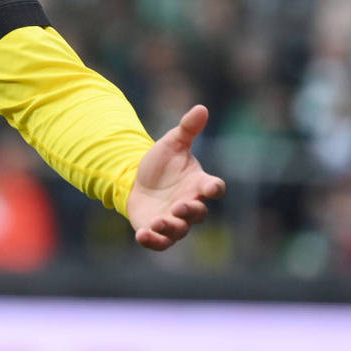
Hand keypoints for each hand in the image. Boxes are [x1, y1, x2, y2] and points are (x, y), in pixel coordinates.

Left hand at [126, 104, 225, 250]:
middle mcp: (190, 204)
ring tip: (159, 222)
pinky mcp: (156, 231)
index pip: (214, 188)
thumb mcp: (172, 143)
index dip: (214, 188)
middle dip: (191, 211)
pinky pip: (159, 242)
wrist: (136, 180)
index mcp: (198, 184)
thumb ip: (187, 129)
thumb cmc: (161, 164)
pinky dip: (153, 241)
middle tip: (180, 206)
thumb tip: (201, 107)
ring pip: (179, 230)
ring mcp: (174, 220)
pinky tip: (142, 236)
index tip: (212, 187)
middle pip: (198, 213)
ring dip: (171, 227)